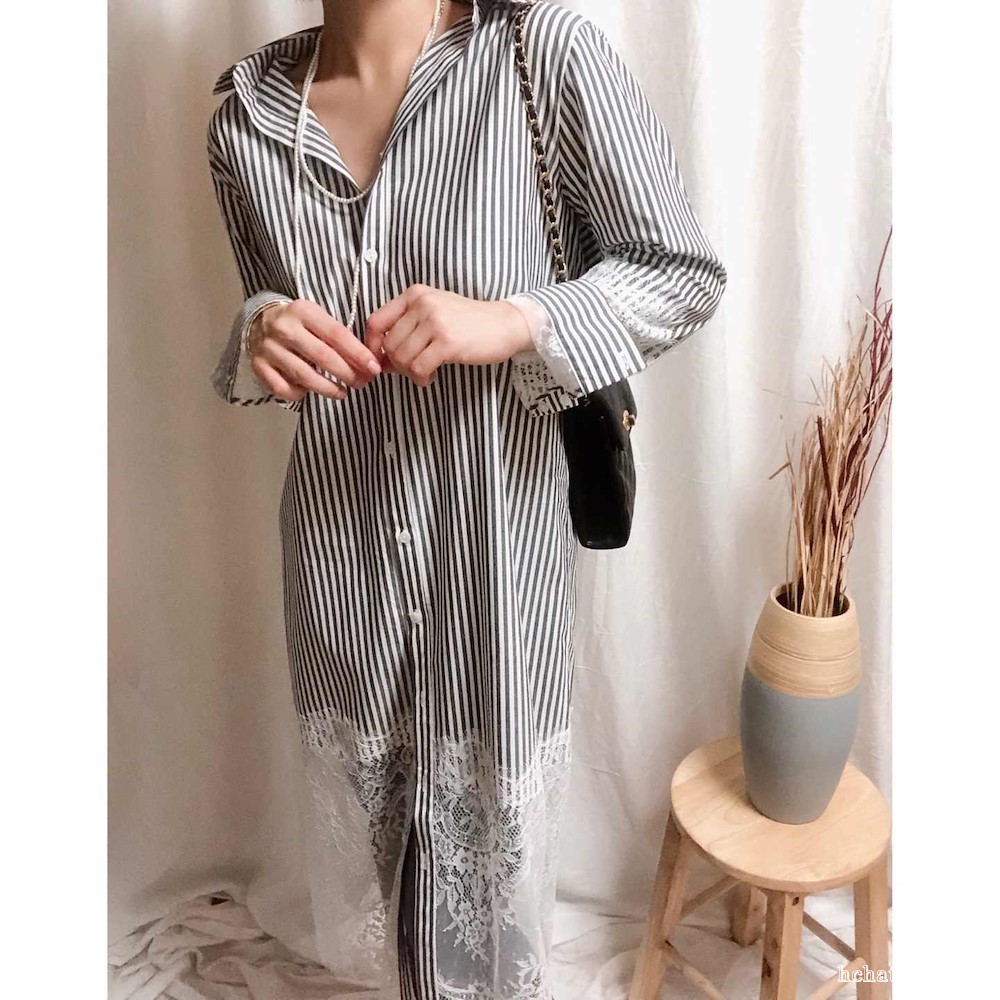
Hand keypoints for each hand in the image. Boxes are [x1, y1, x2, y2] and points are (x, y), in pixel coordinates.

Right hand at [248, 299, 382, 400]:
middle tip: (362, 383)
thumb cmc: (299, 324)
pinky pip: (284, 389)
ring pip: (305, 376)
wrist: (259, 322)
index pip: (336, 334)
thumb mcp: (317, 319)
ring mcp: (269, 349)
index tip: (374, 368)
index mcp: (303, 311)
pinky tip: (310, 390)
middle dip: (348, 374)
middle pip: (323, 357)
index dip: (358, 354)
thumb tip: (368, 363)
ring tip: (343, 392)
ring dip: (329, 388)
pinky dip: (301, 394)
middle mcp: (284, 328)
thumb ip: (339, 337)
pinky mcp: (259, 367)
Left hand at [364, 285, 532, 386]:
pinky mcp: (447, 342)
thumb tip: (379, 358)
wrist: (505, 325)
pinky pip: (418, 368)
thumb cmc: (469, 323)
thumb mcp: (434, 313)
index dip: (371, 346)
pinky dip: (421, 378)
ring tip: (425, 372)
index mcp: (415, 294)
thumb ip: (406, 329)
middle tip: (414, 369)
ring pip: (402, 358)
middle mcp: (422, 304)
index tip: (379, 360)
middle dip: (396, 364)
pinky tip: (431, 376)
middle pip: (389, 344)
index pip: (376, 321)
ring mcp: (435, 322)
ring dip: (410, 373)